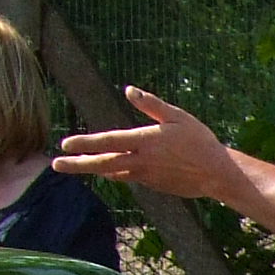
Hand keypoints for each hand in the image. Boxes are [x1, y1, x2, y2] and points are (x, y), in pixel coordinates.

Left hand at [55, 88, 248, 204]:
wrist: (218, 174)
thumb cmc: (200, 141)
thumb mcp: (178, 117)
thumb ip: (152, 105)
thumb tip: (130, 90)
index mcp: (145, 141)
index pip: (108, 142)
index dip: (85, 143)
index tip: (65, 144)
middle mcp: (141, 161)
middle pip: (103, 163)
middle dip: (77, 164)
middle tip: (56, 165)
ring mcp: (146, 176)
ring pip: (113, 172)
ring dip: (93, 169)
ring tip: (76, 166)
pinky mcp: (153, 185)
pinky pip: (129, 177)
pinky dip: (115, 173)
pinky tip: (108, 170)